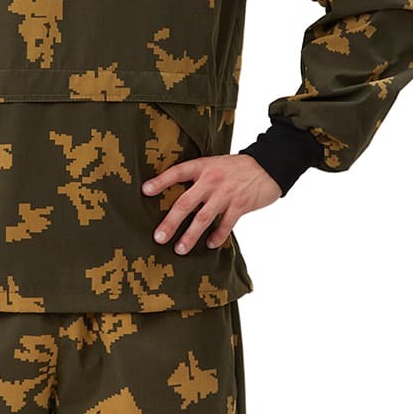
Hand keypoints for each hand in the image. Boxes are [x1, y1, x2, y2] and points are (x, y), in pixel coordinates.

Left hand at [142, 154, 280, 253]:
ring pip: (203, 218)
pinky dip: (217, 236)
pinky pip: (225, 225)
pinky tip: (210, 245)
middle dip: (170, 222)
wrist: (268, 166)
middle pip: (185, 203)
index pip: (177, 172)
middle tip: (158, 238)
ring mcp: (226, 194)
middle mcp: (211, 180)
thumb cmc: (236, 168)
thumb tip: (177, 195)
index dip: (161, 181)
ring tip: (179, 249)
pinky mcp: (240, 205)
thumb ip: (198, 177)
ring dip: (190, 236)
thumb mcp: (214, 164)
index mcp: (203, 167)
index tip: (145, 191)